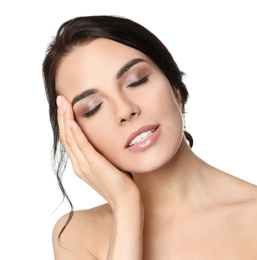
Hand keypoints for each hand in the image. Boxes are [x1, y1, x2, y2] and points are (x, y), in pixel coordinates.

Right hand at [56, 95, 140, 210]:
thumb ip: (103, 155)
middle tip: (60, 99)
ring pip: (70, 138)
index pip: (70, 140)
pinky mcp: (94, 165)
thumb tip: (106, 142)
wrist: (126, 201)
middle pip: (66, 137)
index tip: (65, 107)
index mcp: (82, 165)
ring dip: (65, 119)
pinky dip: (75, 132)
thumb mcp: (110, 165)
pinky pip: (82, 146)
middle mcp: (79, 165)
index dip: (65, 123)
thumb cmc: (121, 184)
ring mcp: (85, 165)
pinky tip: (71, 120)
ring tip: (63, 103)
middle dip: (62, 116)